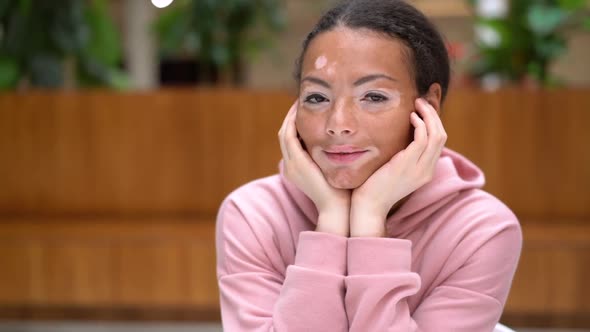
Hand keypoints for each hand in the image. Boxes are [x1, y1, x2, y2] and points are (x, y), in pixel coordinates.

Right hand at [278, 101, 351, 235]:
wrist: (340, 209)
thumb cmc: (344, 191)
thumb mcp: (336, 168)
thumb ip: (335, 155)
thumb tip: (347, 140)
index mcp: (298, 169)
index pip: (292, 139)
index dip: (297, 122)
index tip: (310, 107)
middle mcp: (291, 166)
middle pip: (285, 133)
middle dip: (292, 115)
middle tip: (304, 99)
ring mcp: (292, 165)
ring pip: (284, 132)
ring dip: (291, 115)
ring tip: (302, 100)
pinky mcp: (297, 163)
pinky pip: (289, 136)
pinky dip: (293, 121)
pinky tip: (302, 110)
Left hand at [350, 98, 447, 236]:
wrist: (368, 206)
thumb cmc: (374, 186)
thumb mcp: (394, 169)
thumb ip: (401, 155)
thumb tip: (399, 137)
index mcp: (425, 171)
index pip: (439, 142)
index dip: (434, 122)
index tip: (423, 109)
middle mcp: (427, 170)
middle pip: (442, 136)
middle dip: (434, 115)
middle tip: (421, 102)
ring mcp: (420, 169)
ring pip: (436, 135)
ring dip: (429, 115)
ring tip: (417, 104)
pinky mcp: (407, 165)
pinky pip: (422, 139)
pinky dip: (420, 124)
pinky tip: (410, 117)